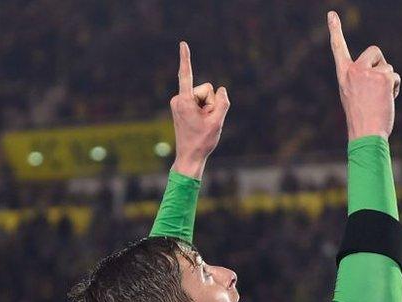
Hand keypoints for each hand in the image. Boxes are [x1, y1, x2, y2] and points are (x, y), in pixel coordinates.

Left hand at [170, 42, 229, 178]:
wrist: (190, 157)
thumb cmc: (203, 141)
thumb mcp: (218, 121)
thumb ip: (223, 102)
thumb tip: (221, 89)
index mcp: (185, 101)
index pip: (186, 75)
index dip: (186, 58)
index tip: (183, 43)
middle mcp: (179, 99)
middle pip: (205, 89)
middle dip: (211, 102)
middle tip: (206, 121)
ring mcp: (179, 103)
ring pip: (203, 96)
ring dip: (207, 108)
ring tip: (202, 123)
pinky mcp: (181, 106)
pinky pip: (199, 101)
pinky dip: (204, 109)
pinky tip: (200, 122)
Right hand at [328, 11, 400, 140]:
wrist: (366, 133)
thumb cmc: (361, 119)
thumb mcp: (353, 95)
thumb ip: (361, 79)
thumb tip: (382, 74)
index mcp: (343, 75)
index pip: (338, 48)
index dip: (335, 30)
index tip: (331, 14)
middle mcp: (354, 70)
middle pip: (374, 51)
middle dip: (381, 64)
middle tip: (378, 85)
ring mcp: (369, 73)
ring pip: (387, 67)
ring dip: (389, 82)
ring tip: (380, 99)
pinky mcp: (384, 77)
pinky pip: (395, 76)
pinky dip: (395, 88)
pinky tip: (387, 100)